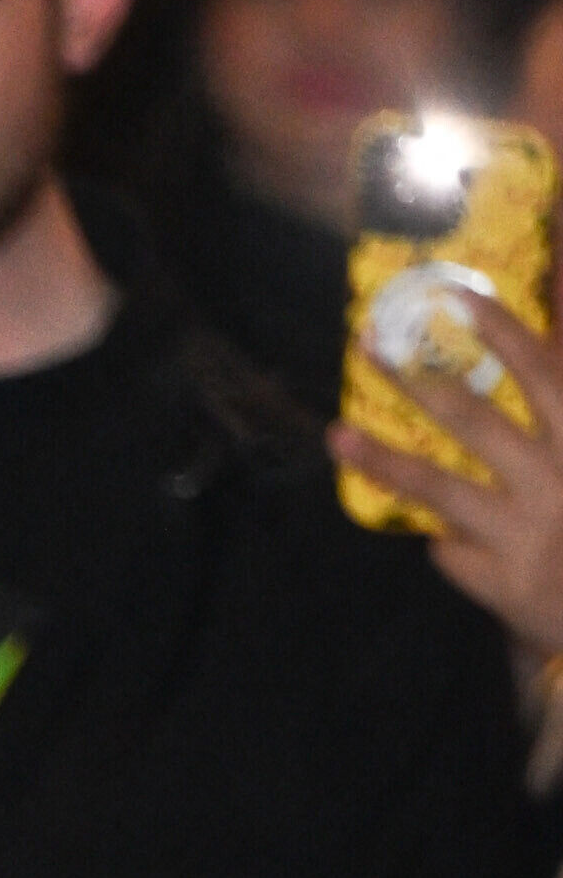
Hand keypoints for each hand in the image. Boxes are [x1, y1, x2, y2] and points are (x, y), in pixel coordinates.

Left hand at [334, 287, 562, 658]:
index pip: (545, 367)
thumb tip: (546, 323)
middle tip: (369, 346)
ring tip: (337, 436)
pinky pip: (451, 552)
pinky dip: (443, 543)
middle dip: (416, 380)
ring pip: (440, 487)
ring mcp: (528, 530)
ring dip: (384, 458)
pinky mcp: (506, 583)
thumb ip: (557, 406)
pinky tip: (440, 541)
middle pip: (473, 417)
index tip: (456, 294)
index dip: (504, 329)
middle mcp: (556, 474)